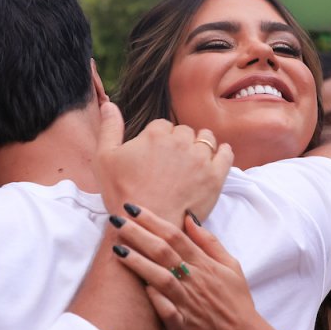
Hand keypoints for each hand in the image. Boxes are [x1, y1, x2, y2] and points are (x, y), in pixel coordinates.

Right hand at [93, 102, 233, 223]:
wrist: (146, 226)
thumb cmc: (123, 194)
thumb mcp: (104, 158)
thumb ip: (110, 127)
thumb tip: (109, 103)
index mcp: (155, 134)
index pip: (162, 125)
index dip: (158, 139)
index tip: (155, 155)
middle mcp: (180, 141)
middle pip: (184, 131)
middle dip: (178, 143)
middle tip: (171, 163)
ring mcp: (200, 158)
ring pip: (206, 139)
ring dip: (199, 146)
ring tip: (191, 163)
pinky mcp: (215, 176)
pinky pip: (226, 154)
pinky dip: (222, 153)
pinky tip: (216, 157)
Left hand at [109, 205, 290, 329]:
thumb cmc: (236, 301)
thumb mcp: (231, 266)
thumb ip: (209, 242)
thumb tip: (189, 218)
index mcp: (205, 264)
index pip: (175, 236)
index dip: (153, 221)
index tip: (132, 208)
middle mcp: (195, 280)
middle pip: (163, 252)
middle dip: (138, 234)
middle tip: (116, 220)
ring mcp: (188, 304)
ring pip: (161, 278)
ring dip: (138, 262)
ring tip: (117, 248)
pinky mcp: (183, 326)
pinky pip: (166, 311)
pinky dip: (154, 299)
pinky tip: (140, 288)